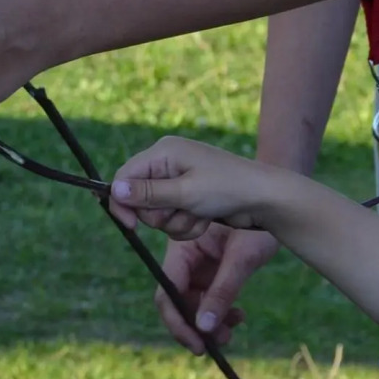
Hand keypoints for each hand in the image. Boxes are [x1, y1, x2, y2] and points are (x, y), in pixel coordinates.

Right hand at [108, 136, 276, 235]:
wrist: (264, 198)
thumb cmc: (227, 188)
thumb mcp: (185, 192)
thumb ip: (148, 193)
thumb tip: (114, 190)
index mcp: (164, 152)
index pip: (125, 176)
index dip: (123, 202)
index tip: (131, 226)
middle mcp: (169, 164)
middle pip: (139, 200)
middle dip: (159, 215)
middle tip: (183, 211)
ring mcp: (180, 182)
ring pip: (158, 215)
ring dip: (177, 222)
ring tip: (200, 214)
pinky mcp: (189, 198)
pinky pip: (174, 220)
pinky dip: (188, 225)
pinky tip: (206, 219)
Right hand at [153, 226, 277, 353]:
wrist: (277, 202)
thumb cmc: (259, 221)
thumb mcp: (242, 256)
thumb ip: (222, 291)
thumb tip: (204, 328)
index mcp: (182, 247)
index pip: (167, 292)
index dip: (178, 322)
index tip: (198, 345)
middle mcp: (186, 257)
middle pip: (179, 301)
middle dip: (196, 325)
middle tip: (220, 342)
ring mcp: (200, 264)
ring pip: (195, 303)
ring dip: (210, 322)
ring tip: (232, 331)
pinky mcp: (215, 268)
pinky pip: (210, 297)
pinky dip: (221, 310)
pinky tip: (239, 316)